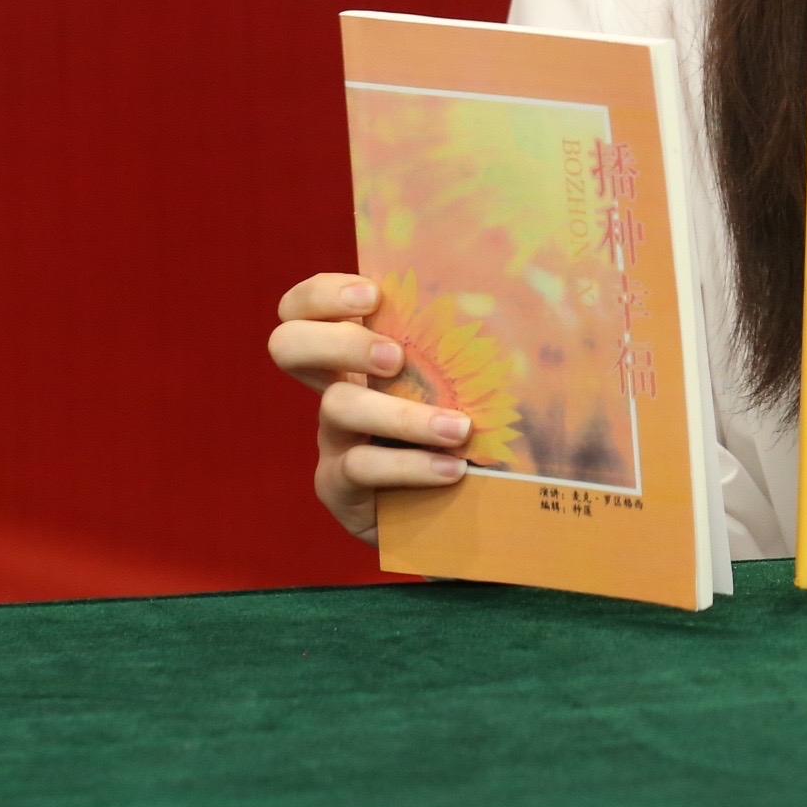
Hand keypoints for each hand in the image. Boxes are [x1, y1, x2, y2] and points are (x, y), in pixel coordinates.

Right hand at [269, 272, 470, 545]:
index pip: (303, 307)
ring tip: (458, 429)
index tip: (373, 295)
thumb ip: (458, 345)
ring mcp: (330, 439)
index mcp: (354, 352)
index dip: (323, 294)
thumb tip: (518, 299)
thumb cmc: (463, 428)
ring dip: (401, 415)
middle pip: (287, 344)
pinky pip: (360, 467)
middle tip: (394, 356)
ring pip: (337, 408)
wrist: (453, 511)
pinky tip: (454, 470)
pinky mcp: (338, 487)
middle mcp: (333, 387)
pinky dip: (411, 466)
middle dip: (340, 341)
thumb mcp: (455, 380)